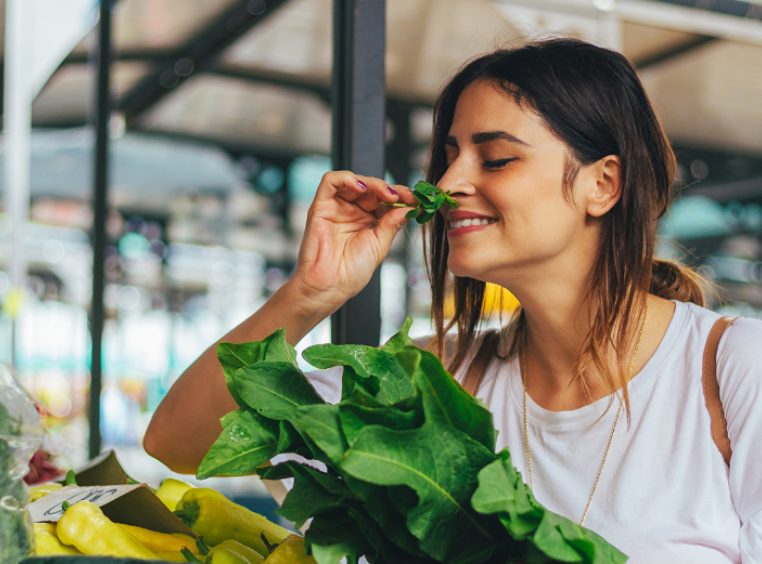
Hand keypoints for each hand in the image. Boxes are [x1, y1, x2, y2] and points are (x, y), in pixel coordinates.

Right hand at [290, 170, 416, 311]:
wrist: (330, 286)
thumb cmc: (351, 272)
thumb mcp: (379, 245)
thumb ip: (392, 223)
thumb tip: (410, 207)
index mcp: (366, 221)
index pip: (384, 200)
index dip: (401, 197)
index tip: (416, 200)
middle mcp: (351, 211)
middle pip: (371, 188)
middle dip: (390, 189)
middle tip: (405, 196)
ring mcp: (336, 207)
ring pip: (354, 181)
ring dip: (373, 183)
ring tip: (388, 195)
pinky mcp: (320, 206)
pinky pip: (330, 181)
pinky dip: (347, 178)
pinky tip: (363, 188)